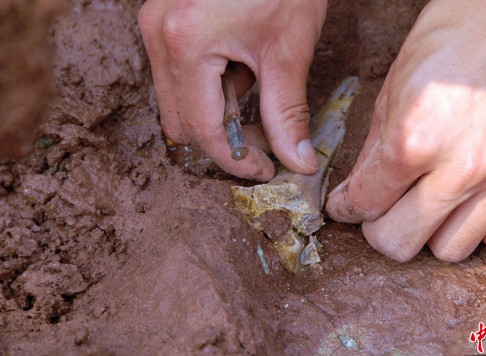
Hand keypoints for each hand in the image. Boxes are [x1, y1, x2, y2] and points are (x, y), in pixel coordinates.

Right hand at [139, 0, 326, 180]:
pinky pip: (180, 78)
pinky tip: (240, 68)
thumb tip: (298, 162)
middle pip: (181, 123)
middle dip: (224, 140)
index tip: (265, 170)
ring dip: (218, 112)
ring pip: (179, 104)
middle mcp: (159, 36)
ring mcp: (157, 28)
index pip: (202, 130)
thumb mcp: (288, 50)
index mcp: (187, 44)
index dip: (236, 161)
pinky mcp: (165, 23)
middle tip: (265, 139)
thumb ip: (288, 113)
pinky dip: (212, 88)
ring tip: (255, 85)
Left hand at [327, 0, 485, 261]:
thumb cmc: (446, 47)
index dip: (346, 208)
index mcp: (415, 142)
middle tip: (379, 211)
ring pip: (448, 251)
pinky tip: (463, 200)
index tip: (346, 206)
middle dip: (379, 230)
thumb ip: (370, 156)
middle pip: (401, 244)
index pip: (365, 205)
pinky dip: (473, 227)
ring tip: (424, 203)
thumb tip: (352, 196)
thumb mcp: (390, 95)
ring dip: (428, 233)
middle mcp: (462, 169)